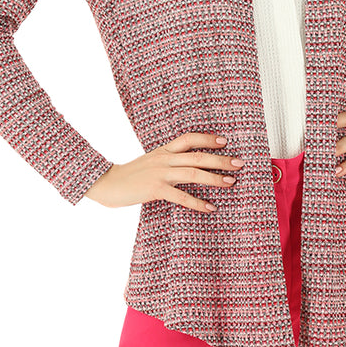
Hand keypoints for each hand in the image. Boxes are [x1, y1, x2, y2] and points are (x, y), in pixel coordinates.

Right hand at [84, 132, 244, 211]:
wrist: (106, 183)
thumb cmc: (130, 176)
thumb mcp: (150, 162)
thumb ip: (167, 161)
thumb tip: (188, 166)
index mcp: (163, 151)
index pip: (189, 138)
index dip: (207, 138)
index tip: (225, 141)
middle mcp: (164, 159)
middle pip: (197, 156)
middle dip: (220, 159)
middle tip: (239, 163)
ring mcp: (160, 173)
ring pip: (193, 173)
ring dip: (214, 178)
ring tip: (231, 182)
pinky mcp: (155, 189)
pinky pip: (180, 196)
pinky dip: (197, 202)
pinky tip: (210, 207)